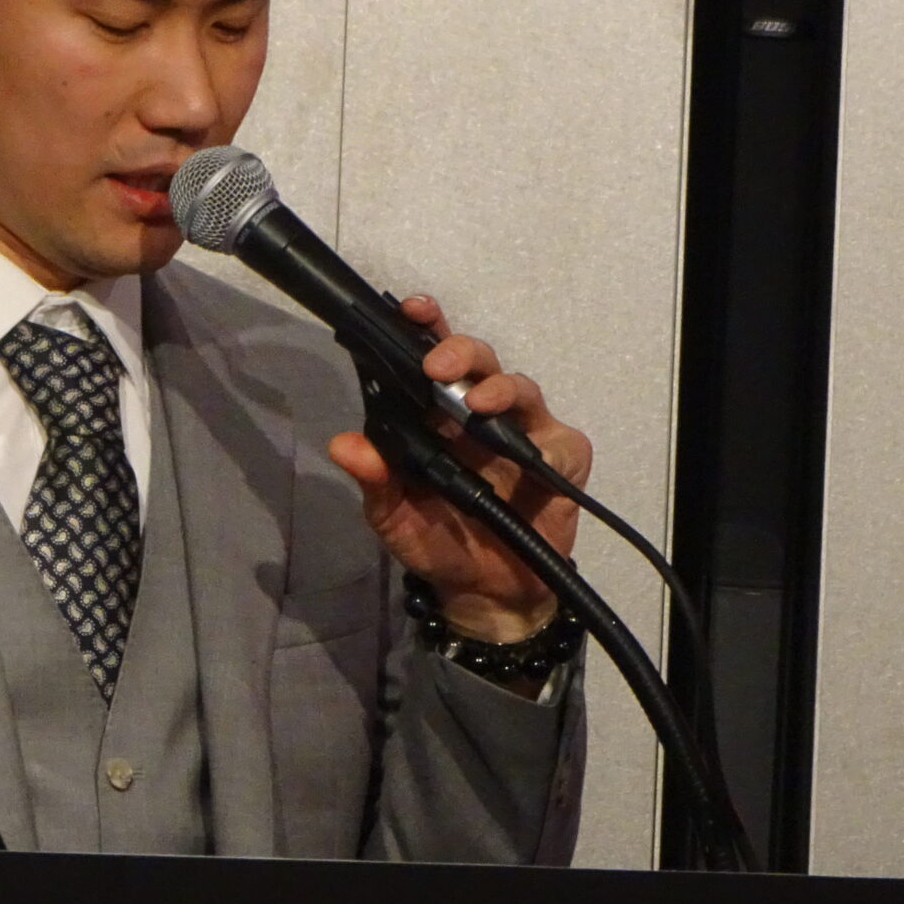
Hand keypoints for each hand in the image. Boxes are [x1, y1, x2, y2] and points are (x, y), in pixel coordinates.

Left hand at [325, 295, 592, 646]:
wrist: (483, 593)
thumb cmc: (438, 542)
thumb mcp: (393, 516)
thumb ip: (374, 479)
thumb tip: (343, 444)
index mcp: (439, 415)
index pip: (434, 358)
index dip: (427, 328)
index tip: (412, 310)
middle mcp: (483, 414)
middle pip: (479, 361)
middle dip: (460, 351)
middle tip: (437, 366)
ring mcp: (524, 435)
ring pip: (520, 388)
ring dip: (498, 389)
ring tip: (476, 404)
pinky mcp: (560, 463)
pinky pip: (561, 442)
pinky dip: (545, 442)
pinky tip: (527, 451)